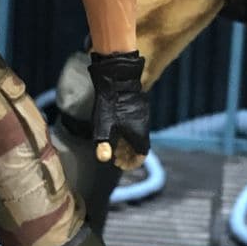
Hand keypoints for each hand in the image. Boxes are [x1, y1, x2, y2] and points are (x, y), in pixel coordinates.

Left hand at [87, 49, 150, 170]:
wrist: (118, 79)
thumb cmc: (110, 104)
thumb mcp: (103, 126)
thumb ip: (103, 145)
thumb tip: (103, 159)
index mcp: (139, 134)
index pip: (141, 155)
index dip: (132, 163)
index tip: (122, 165)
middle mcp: (143, 126)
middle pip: (139, 147)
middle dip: (128, 156)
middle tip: (116, 159)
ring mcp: (142, 116)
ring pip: (137, 136)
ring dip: (127, 145)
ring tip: (114, 148)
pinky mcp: (139, 108)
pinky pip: (136, 126)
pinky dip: (128, 134)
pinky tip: (117, 132)